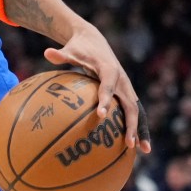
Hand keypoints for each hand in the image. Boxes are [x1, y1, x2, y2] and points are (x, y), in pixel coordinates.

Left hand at [44, 23, 149, 152]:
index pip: (108, 86)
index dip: (106, 100)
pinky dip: (137, 126)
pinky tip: (136, 144)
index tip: (100, 115)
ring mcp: (126, 87)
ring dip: (141, 129)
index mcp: (109, 69)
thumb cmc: (79, 48)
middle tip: (129, 143)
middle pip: (130, 104)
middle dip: (130, 123)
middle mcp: (122, 79)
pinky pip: (133, 111)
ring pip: (137, 110)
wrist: (94, 40)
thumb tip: (47, 53)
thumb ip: (61, 55)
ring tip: (143, 150)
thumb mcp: (70, 50)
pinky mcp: (126, 92)